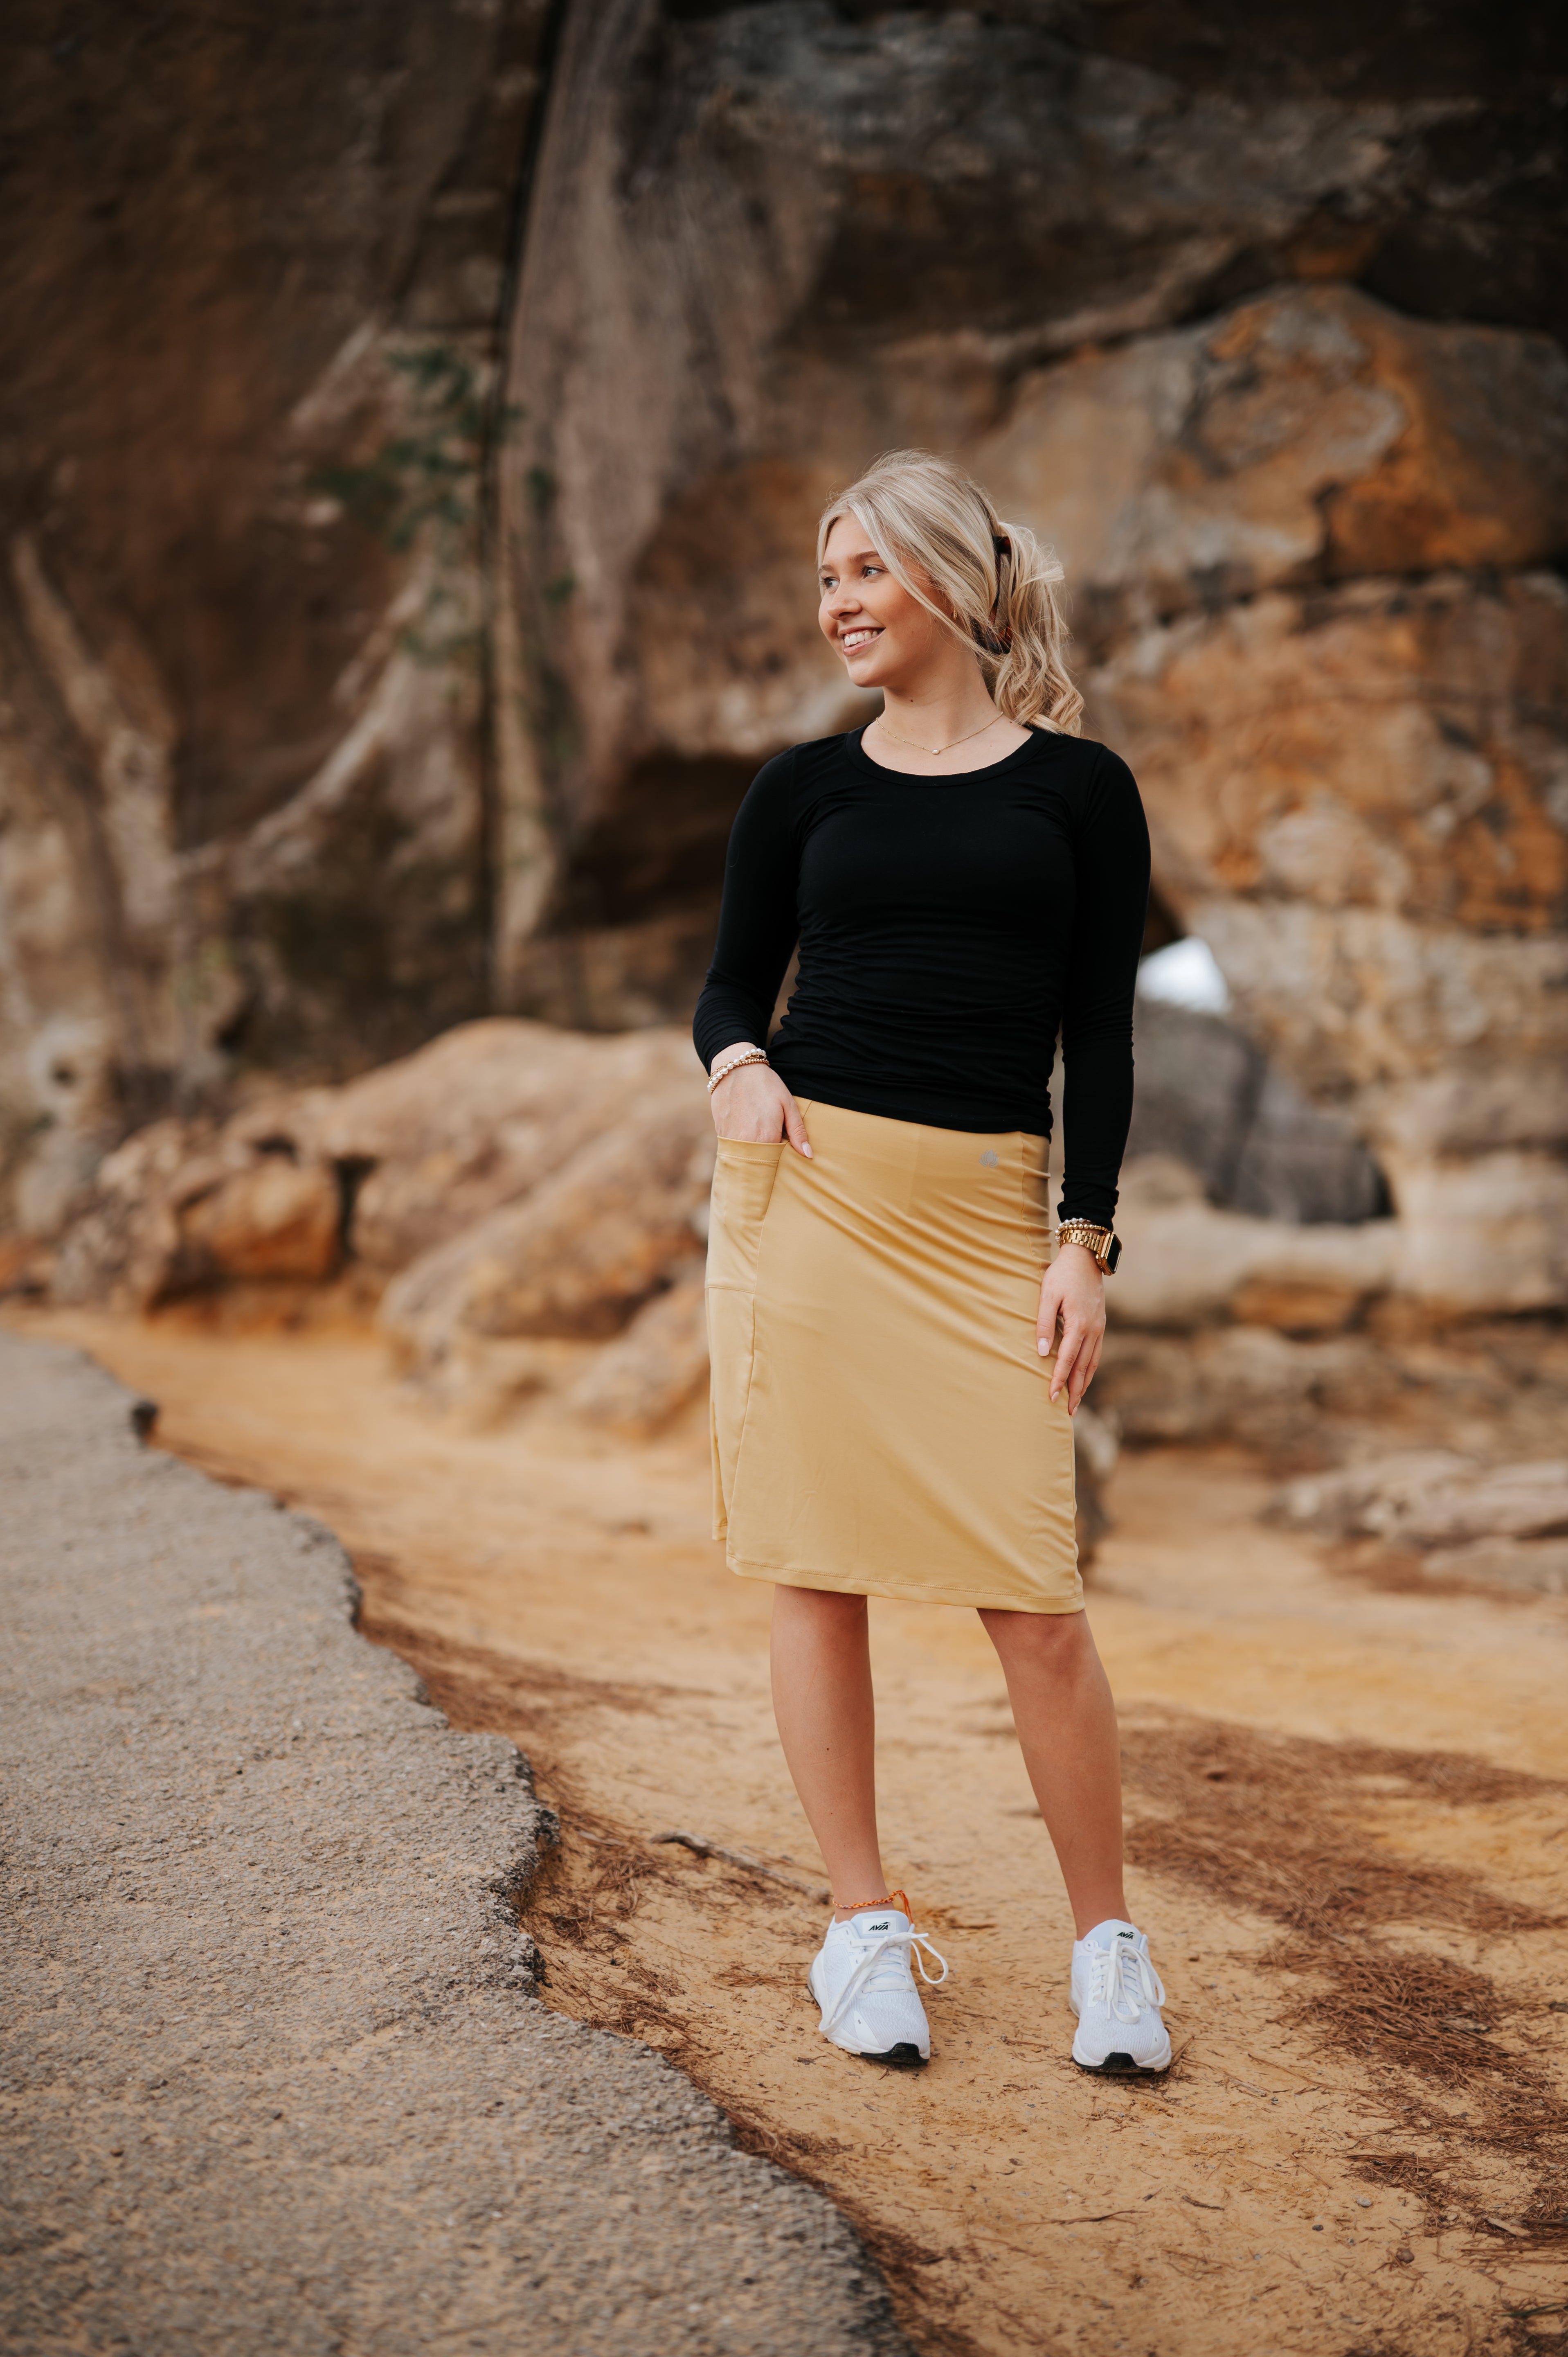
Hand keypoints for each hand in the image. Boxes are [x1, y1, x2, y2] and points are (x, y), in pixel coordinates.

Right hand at [710, 1052, 811, 1155]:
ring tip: (756, 1129)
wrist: (735, 1067)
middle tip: (768, 1136)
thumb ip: (798, 1131)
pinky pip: (732, 1147)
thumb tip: (808, 1155)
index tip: (780, 1144)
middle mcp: (748, 1143)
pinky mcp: (720, 1132)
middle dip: (765, 1156)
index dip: (779, 1156)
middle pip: (759, 1162)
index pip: (775, 1161)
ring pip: (744, 1156)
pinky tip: (744, 1126)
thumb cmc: (765, 1084)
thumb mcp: (787, 1104)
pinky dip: (739, 1142)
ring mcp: (731, 1139)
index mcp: (768, 1138)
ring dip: (752, 1149)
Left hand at [1036, 1242, 1104, 1413]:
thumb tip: (1042, 1352)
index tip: (1051, 1397)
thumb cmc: (1061, 1275)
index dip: (1059, 1380)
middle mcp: (1092, 1330)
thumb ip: (1043, 1324)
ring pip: (1092, 1363)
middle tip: (1067, 1412)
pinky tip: (1084, 1378)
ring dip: (1084, 1384)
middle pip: (1083, 1368)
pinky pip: (1096, 1354)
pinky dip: (1090, 1370)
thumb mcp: (1047, 1295)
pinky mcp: (1100, 1325)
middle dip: (1075, 1391)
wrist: (1086, 1257)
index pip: (1067, 1359)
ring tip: (1076, 1402)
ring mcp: (1099, 1328)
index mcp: (1078, 1324)